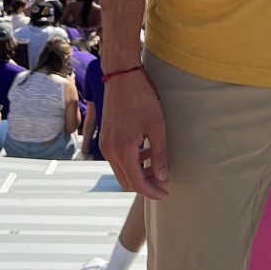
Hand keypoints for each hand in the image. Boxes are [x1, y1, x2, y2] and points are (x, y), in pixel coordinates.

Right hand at [102, 71, 169, 199]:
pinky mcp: (105, 138)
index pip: (137, 183)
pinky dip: (132, 162)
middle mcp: (109, 152)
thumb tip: (162, 176)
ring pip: (122, 171)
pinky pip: (118, 159)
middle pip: (126, 181)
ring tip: (158, 165)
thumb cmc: (140, 98)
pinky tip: (146, 151)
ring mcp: (105, 145)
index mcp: (122, 151)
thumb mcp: (156, 126)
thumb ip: (159, 154)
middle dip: (145, 185)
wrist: (121, 76)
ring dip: (138, 173)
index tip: (165, 193)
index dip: (152, 192)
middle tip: (163, 182)